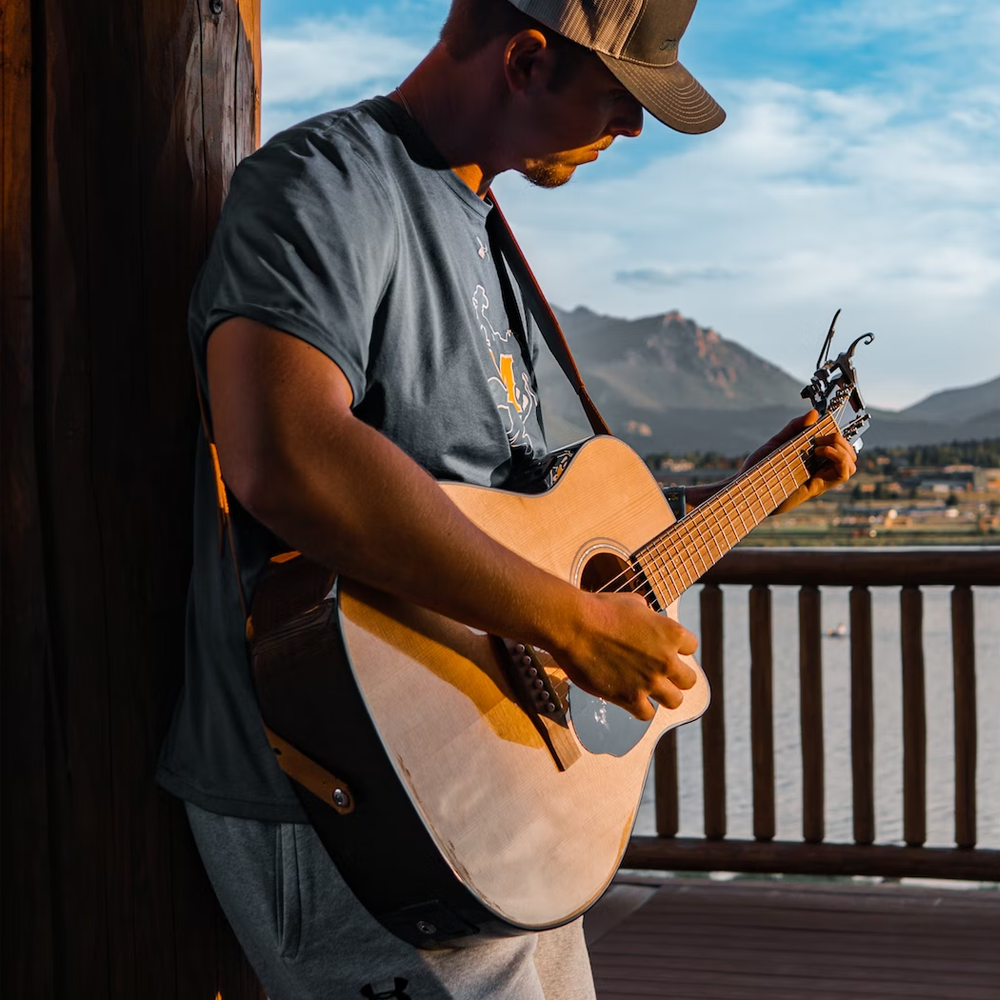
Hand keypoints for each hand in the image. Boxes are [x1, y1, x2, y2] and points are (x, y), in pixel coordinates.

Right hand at [548, 590, 697, 721]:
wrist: (573, 625)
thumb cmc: (600, 609)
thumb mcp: (633, 602)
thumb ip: (650, 616)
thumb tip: (650, 619)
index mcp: (671, 633)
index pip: (691, 647)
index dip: (677, 648)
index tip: (663, 649)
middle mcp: (666, 659)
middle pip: (689, 680)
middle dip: (675, 676)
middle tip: (660, 673)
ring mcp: (649, 681)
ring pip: (674, 701)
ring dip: (664, 696)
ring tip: (651, 691)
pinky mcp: (629, 698)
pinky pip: (646, 714)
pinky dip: (640, 708)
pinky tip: (632, 699)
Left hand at [742, 409, 856, 514]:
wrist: (748, 487)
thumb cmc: (760, 468)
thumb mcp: (778, 442)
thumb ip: (795, 428)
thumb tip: (814, 412)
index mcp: (814, 458)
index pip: (839, 445)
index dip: (838, 434)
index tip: (823, 426)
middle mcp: (820, 469)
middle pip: (850, 453)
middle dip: (841, 439)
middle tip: (820, 438)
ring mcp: (821, 478)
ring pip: (851, 463)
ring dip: (843, 448)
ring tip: (821, 446)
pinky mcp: (818, 487)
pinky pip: (844, 474)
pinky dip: (840, 458)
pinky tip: (822, 452)